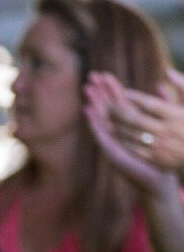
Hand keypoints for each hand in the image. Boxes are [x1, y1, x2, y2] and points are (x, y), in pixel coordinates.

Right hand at [84, 72, 181, 194]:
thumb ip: (164, 104)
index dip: (112, 88)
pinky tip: (88, 111)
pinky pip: (100, 134)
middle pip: (107, 107)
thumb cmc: (163, 154)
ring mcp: (113, 141)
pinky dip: (93, 123)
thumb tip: (161, 85)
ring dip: (93, 104)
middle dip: (99, 92)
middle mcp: (120, 131)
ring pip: (101, 118)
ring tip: (87, 89)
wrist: (158, 178)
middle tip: (91, 76)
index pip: (119, 101)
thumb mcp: (165, 124)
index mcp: (132, 123)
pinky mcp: (111, 151)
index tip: (105, 74)